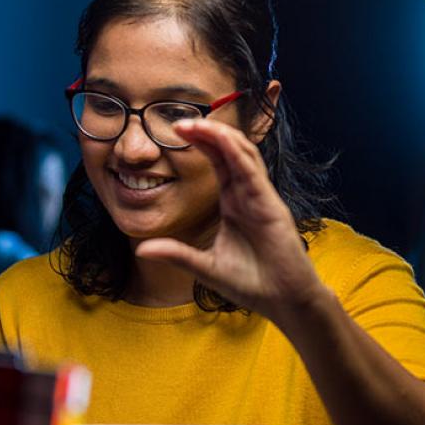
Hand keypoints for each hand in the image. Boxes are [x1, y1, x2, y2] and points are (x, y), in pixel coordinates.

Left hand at [134, 118, 328, 322]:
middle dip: (206, 133)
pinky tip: (221, 140)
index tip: (175, 131)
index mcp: (234, 203)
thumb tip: (142, 249)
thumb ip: (176, 254)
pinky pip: (253, 172)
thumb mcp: (204, 266)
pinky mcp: (270, 206)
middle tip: (178, 121)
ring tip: (195, 123)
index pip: (217, 163)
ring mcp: (260, 198)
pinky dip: (237, 153)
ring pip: (242, 155)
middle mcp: (248, 195)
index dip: (201, 144)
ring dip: (220, 136)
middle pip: (229, 152)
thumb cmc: (251, 283)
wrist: (283, 302)